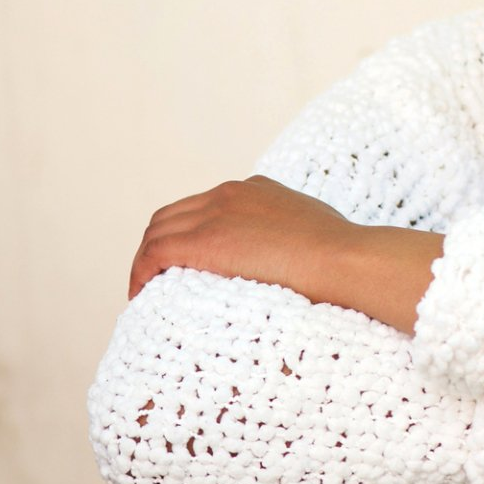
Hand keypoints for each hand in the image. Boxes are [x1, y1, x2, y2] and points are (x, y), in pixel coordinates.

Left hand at [128, 177, 356, 301]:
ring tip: (145, 292)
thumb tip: (294, 260)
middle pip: (172, 215)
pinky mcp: (205, 239)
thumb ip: (292, 237)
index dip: (186, 234)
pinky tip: (141, 294)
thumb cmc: (340, 257)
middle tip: (155, 280)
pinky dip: (141, 271)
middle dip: (158, 245)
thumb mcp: (314, 231)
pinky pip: (155, 252)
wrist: (342, 259)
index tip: (184, 264)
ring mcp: (215, 213)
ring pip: (157, 231)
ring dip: (145, 260)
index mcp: (253, 189)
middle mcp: (228, 194)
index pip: (203, 207)